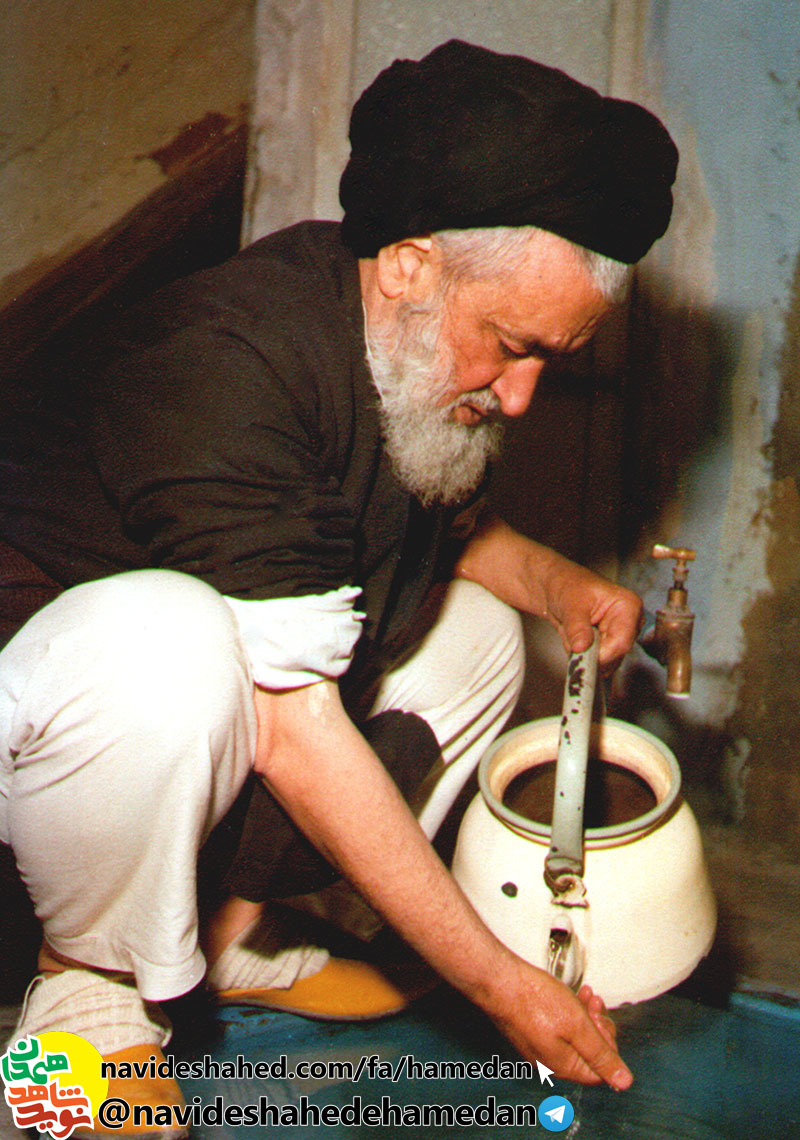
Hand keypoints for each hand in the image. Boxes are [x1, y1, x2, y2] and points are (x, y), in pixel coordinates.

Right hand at [481, 953, 632, 1088]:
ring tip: (584, 995)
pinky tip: (568, 995)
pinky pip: (558, 1028)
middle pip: (587, 1053)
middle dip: (596, 1026)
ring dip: (584, 1016)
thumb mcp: (578, 1026)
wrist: (499, 980)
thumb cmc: (533, 1000)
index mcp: (564, 1067)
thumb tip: (623, 1082)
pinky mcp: (531, 1032)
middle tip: (593, 1004)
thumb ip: (601, 1055)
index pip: (600, 1070)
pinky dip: (568, 1012)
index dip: (607, 1044)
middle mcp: (550, 1063)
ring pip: (574, 1037)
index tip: (601, 1020)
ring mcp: (539, 1047)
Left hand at [541, 557, 642, 671]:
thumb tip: (581, 647)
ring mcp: (618, 637)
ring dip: (581, 652)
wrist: (557, 586)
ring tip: (571, 630)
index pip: (621, 642)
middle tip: (569, 633)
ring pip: (603, 663)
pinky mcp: (607, 646)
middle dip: (587, 651)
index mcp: (628, 607)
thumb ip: (577, 627)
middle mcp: (628, 624)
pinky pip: (594, 663)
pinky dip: (579, 654)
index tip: (579, 651)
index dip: (600, 653)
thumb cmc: (568, 585)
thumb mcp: (571, 603)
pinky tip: (573, 637)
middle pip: (614, 656)